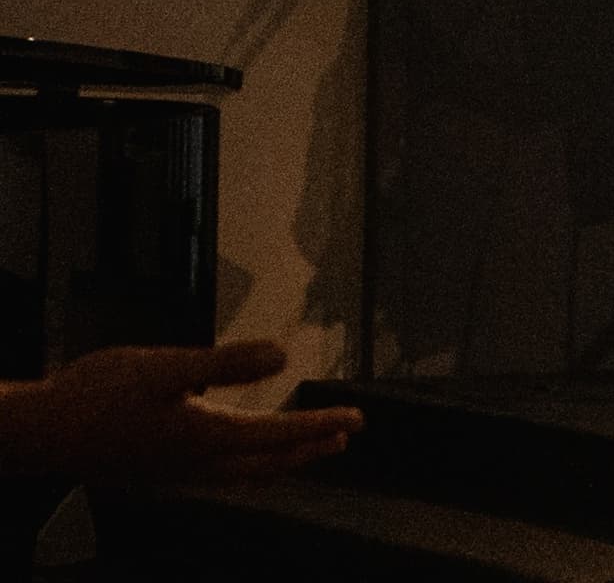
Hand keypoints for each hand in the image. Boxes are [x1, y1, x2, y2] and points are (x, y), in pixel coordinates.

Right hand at [0, 343, 362, 485]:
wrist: (38, 432)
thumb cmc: (99, 394)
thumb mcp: (167, 368)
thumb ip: (226, 364)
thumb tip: (283, 359)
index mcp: (205, 438)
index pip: (278, 434)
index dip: (319, 425)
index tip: (356, 419)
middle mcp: (195, 463)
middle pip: (267, 461)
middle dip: (308, 448)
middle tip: (344, 436)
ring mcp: (173, 471)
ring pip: (241, 471)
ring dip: (279, 458)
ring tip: (307, 447)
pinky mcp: (154, 469)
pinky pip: (216, 472)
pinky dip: (245, 462)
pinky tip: (238, 450)